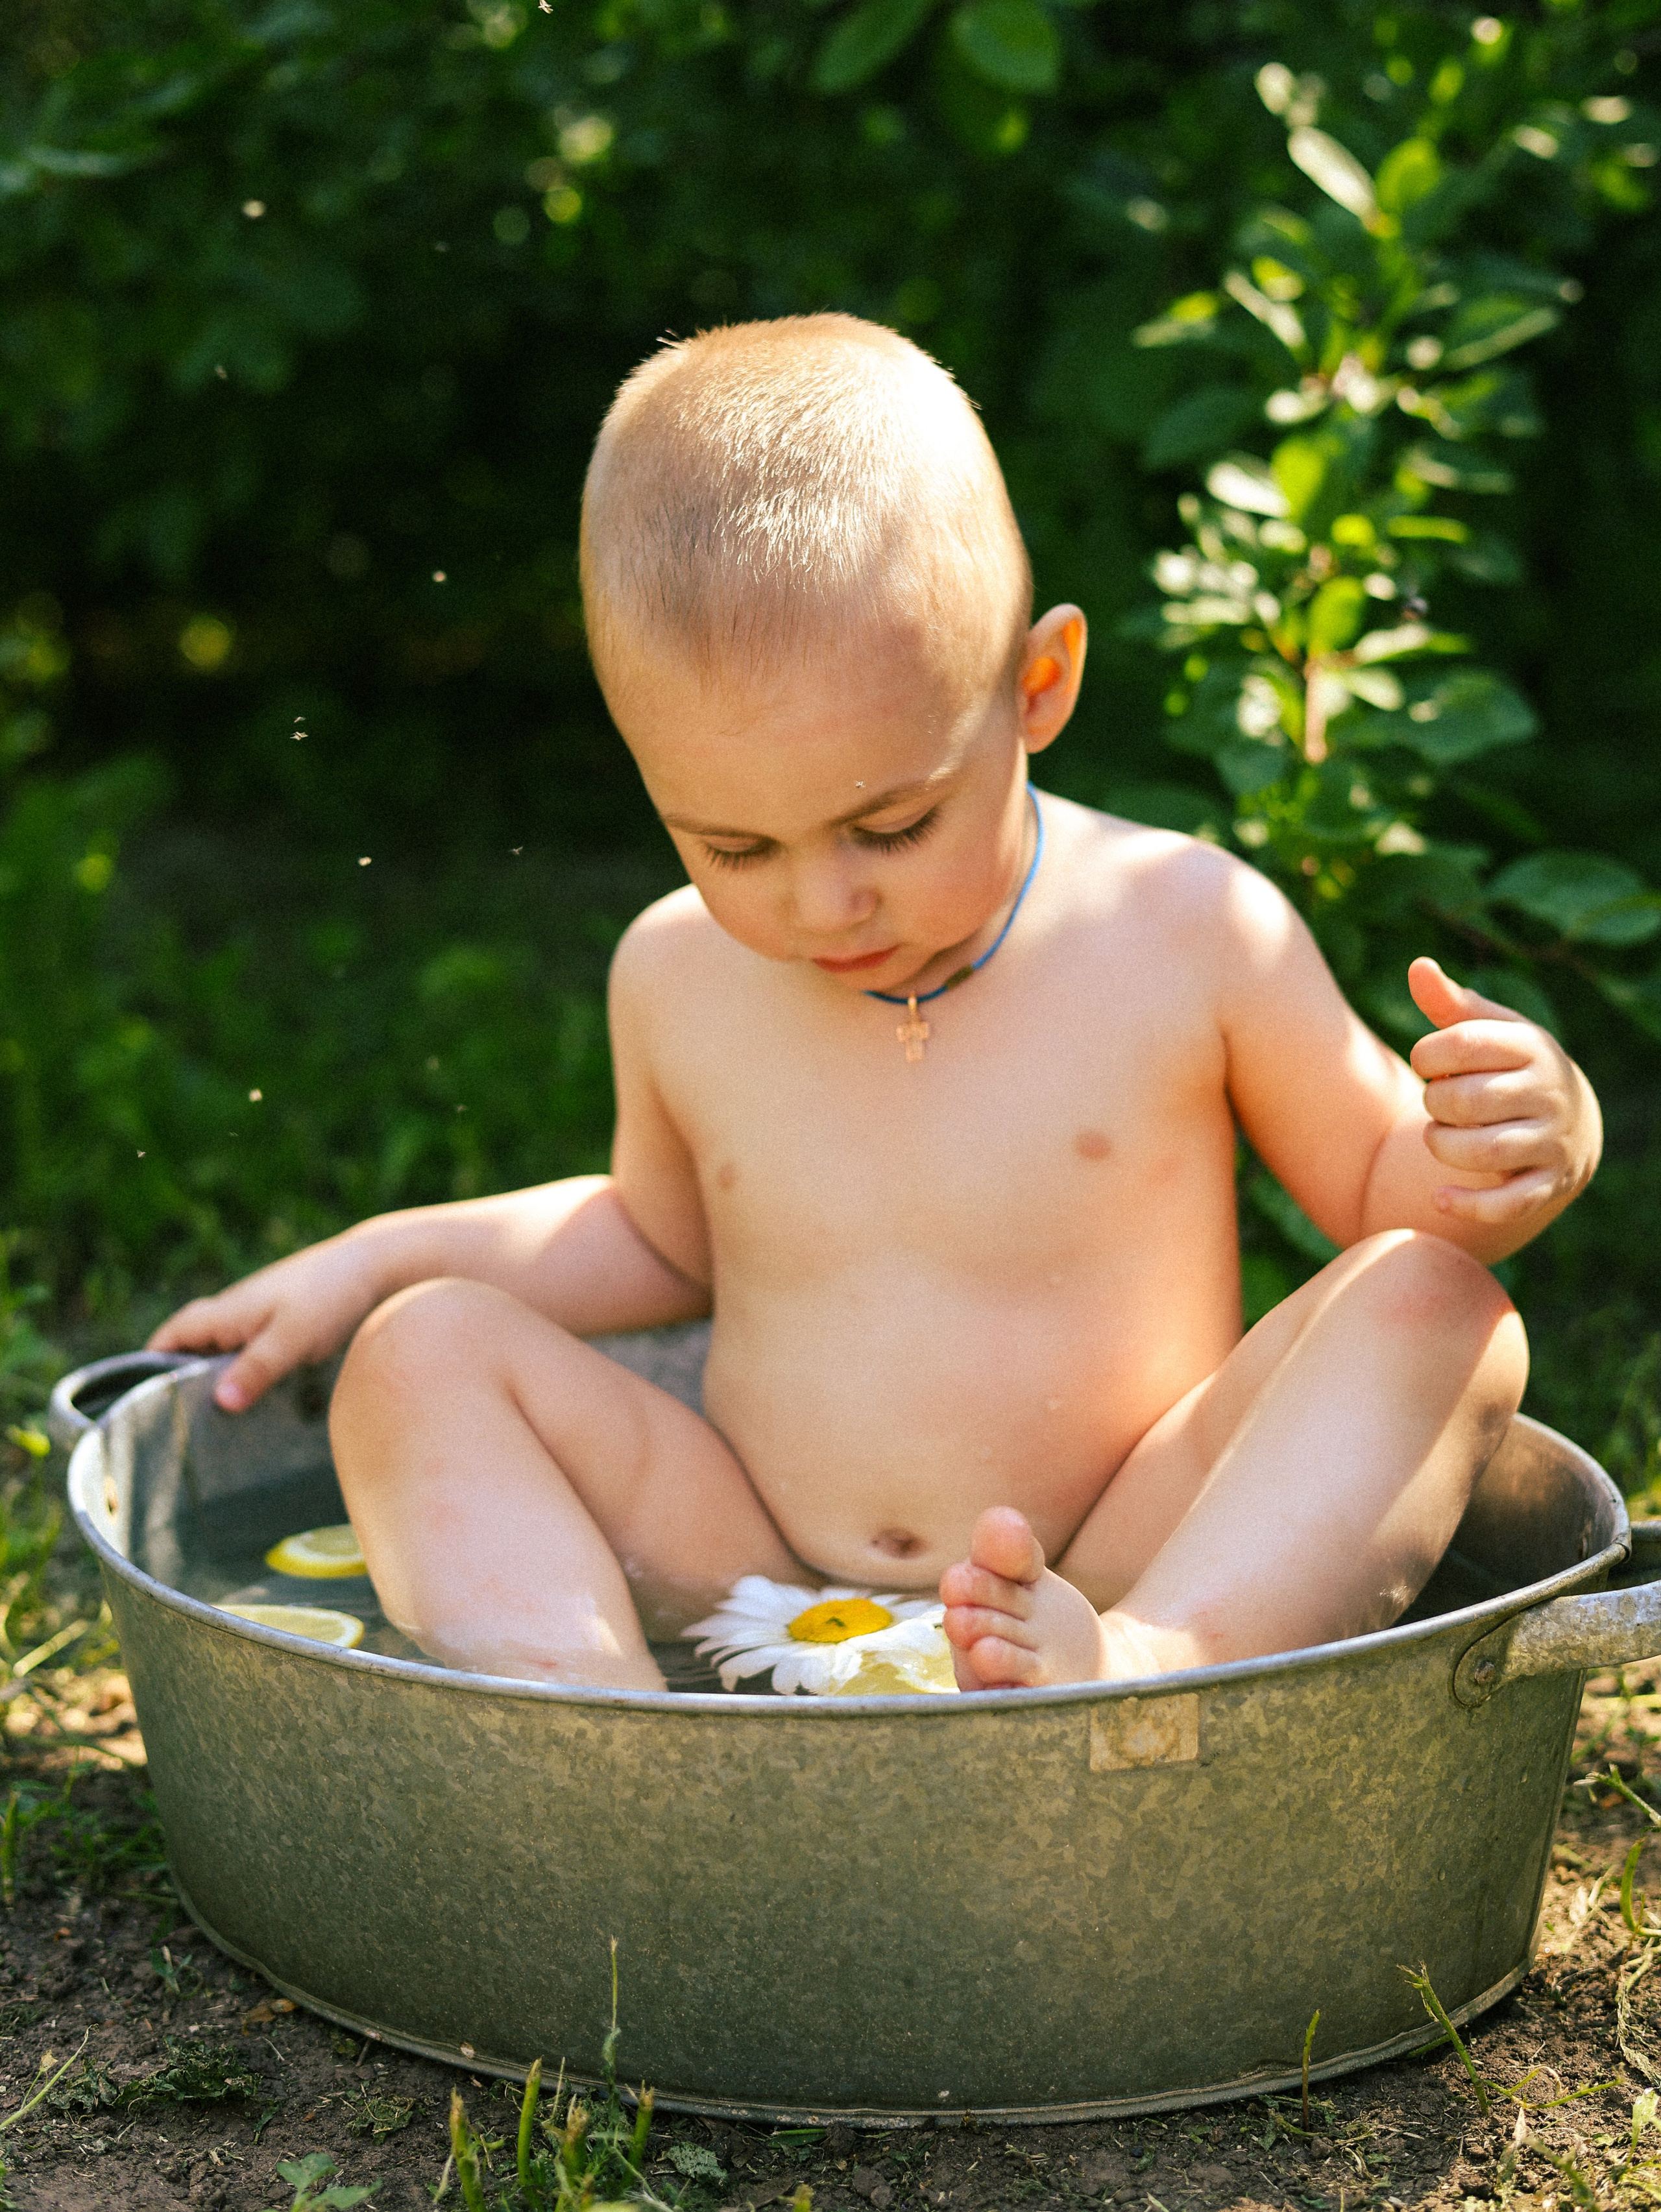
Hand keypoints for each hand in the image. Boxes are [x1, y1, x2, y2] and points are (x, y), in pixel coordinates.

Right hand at [147, 1234, 385, 1411]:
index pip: (171, 1337)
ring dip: (215, 1380)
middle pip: (191, 1348)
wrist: (372, 1265)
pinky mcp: (281, 1325)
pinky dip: (244, 1374)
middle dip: (179, 1380)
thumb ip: (256, 1368)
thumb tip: (220, 1402)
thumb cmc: (329, 1295)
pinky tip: (257, 1404)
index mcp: (224, 1312)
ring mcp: (258, 1317)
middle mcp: (234, 1313)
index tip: (139, 1400)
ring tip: (214, 1426)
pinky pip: (249, 1352)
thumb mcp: (291, 1337)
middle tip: (178, 1426)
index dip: (150, 1364)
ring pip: (222, 1352)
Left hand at [1407, 956, 1600, 1229]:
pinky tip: (1438, 1198)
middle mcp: (1548, 1092)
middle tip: (1438, 1103)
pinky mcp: (1547, 1183)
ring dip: (1443, 1146)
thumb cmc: (1510, 1069)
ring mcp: (1551, 1140)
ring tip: (1439, 1136)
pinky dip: (1469, 1205)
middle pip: (1466, 1100)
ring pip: (1483, 1151)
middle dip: (1435, 1103)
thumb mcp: (1490, 1032)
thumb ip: (1451, 1005)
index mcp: (1531, 1046)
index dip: (1428, 1054)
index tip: (1427, 1062)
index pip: (1463, 1043)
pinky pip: (1508, 1203)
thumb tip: (1418, 966)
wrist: (1568, 1125)